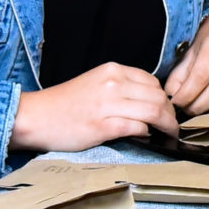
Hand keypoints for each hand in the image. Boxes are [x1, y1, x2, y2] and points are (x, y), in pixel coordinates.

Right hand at [10, 62, 178, 152]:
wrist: (36, 117)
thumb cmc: (64, 105)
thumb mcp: (96, 84)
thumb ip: (121, 89)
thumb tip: (147, 103)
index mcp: (112, 70)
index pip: (152, 81)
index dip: (164, 98)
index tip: (166, 110)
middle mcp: (113, 83)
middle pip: (158, 96)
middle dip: (170, 114)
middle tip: (172, 126)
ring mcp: (109, 104)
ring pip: (154, 111)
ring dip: (166, 125)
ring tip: (169, 134)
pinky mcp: (104, 125)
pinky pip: (138, 127)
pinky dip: (148, 133)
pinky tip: (147, 138)